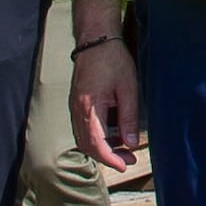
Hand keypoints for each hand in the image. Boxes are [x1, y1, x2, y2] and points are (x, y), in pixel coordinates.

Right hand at [73, 30, 144, 172]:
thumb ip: (129, 118)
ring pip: (84, 138)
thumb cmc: (113, 60)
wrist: (95, 39)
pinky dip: (96, 137)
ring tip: (124, 150)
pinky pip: (82, 128)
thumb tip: (131, 143)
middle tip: (129, 160)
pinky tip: (112, 135)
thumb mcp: (128, 89)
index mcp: (89, 107)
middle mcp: (77, 110)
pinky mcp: (76, 102)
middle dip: (108, 157)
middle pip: (87, 145)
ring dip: (102, 148)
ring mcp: (74, 106)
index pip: (96, 144)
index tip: (125, 165)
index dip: (110, 159)